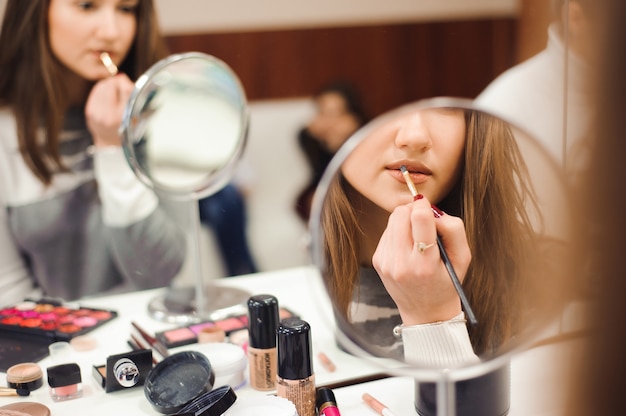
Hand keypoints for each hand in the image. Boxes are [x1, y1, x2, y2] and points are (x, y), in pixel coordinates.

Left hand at [85, 73, 134, 146]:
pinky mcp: (89, 111)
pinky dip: (101, 90)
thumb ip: (132, 95)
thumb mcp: (138, 114)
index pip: (125, 89)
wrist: (111, 143)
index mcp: (125, 117)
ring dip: (108, 85)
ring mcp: (97, 114)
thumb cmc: (128, 127)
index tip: (127, 84)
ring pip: (102, 86)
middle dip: (116, 83)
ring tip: (114, 93)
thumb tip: (121, 77)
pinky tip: (107, 96)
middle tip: (120, 89)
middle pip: (111, 85)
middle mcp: (109, 115)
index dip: (126, 82)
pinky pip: (95, 92)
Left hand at [372, 195, 470, 324]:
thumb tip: (432, 209)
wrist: (425, 312)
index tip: (427, 205)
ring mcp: (386, 263)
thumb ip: (453, 228)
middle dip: (412, 211)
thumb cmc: (447, 282)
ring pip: (391, 221)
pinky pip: (386, 232)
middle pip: (400, 215)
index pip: (419, 220)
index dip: (423, 206)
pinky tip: (408, 247)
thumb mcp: (463, 258)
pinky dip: (397, 232)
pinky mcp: (378, 261)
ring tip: (417, 237)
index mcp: (425, 265)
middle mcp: (402, 264)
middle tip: (424, 220)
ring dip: (405, 221)